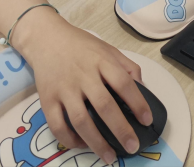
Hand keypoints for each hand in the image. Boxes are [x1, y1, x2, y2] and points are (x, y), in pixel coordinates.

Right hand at [22, 19, 152, 164]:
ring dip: (97, 142)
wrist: (46, 39)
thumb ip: (126, 66)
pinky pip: (57, 126)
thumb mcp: (107, 48)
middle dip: (120, 129)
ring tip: (110, 157)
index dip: (137, 102)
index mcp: (101, 61)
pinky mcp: (47, 100)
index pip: (123, 83)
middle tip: (132, 146)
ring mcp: (64, 89)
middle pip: (104, 106)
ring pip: (81, 121)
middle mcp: (83, 76)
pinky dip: (70, 139)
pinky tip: (82, 145)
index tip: (147, 120)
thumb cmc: (81, 45)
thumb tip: (142, 87)